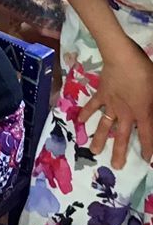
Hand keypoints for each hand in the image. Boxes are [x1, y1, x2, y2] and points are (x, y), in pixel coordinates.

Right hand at [79, 40, 152, 167]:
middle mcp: (125, 113)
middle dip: (120, 152)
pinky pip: (93, 106)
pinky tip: (79, 121)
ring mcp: (111, 104)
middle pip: (123, 136)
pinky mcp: (102, 95)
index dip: (148, 149)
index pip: (147, 135)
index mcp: (142, 112)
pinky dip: (86, 113)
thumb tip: (152, 116)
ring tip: (94, 151)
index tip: (147, 161)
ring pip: (105, 126)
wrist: (123, 58)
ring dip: (100, 139)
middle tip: (116, 166)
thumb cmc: (145, 73)